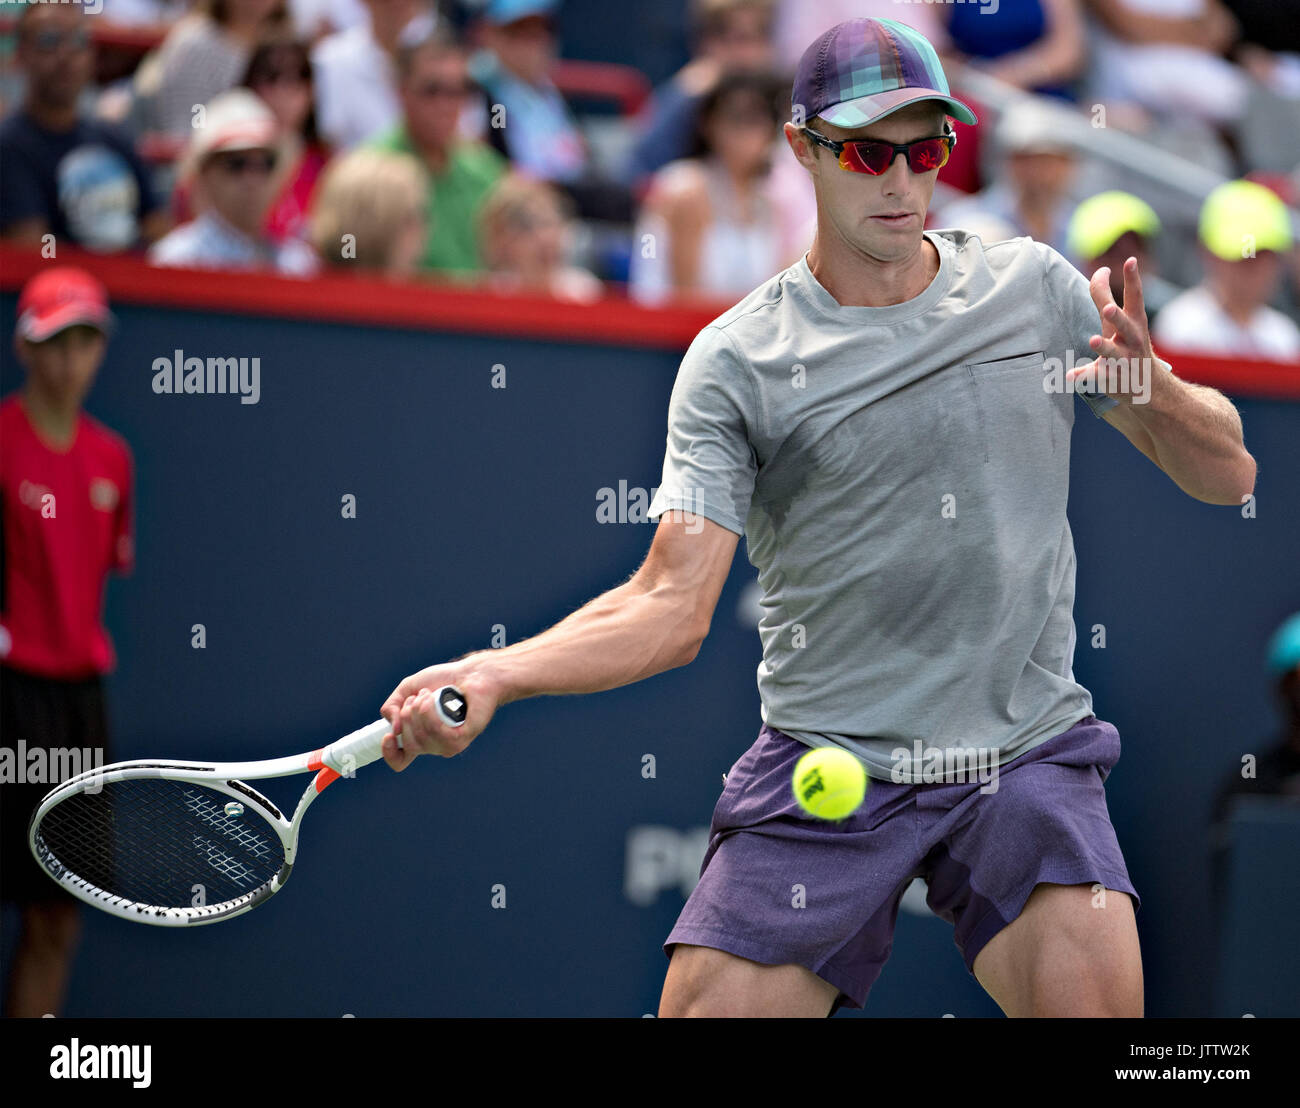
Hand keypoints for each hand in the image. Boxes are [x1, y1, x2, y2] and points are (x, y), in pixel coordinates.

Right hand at [379, 658, 498, 770]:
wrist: (472, 672)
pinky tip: (438, 699)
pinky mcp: (462, 738)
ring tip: (431, 694)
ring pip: (421, 738)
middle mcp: (434, 744)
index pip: (400, 760)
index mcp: (420, 736)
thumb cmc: (444, 680)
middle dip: (407, 715)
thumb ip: (391, 707)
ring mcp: (448, 744)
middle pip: (408, 744)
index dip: (389, 752)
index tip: (389, 735)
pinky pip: (437, 733)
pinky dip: (432, 712)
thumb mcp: (408, 689)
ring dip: (420, 709)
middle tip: (420, 696)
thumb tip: (393, 730)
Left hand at [1067, 256, 1165, 404]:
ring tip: (1093, 340)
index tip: (1130, 261)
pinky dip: (1083, 376)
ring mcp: (1123, 360)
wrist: (1151, 388)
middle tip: (1109, 308)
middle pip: (1125, 326)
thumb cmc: (1131, 347)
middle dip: (1118, 317)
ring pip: (1113, 353)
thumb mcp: (1123, 323)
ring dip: (1104, 346)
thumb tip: (1100, 271)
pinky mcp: (1111, 378)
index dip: (1133, 279)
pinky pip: (1095, 377)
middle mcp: (1131, 340)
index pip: (1135, 298)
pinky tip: (1069, 376)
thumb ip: (1106, 297)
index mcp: (1135, 323)